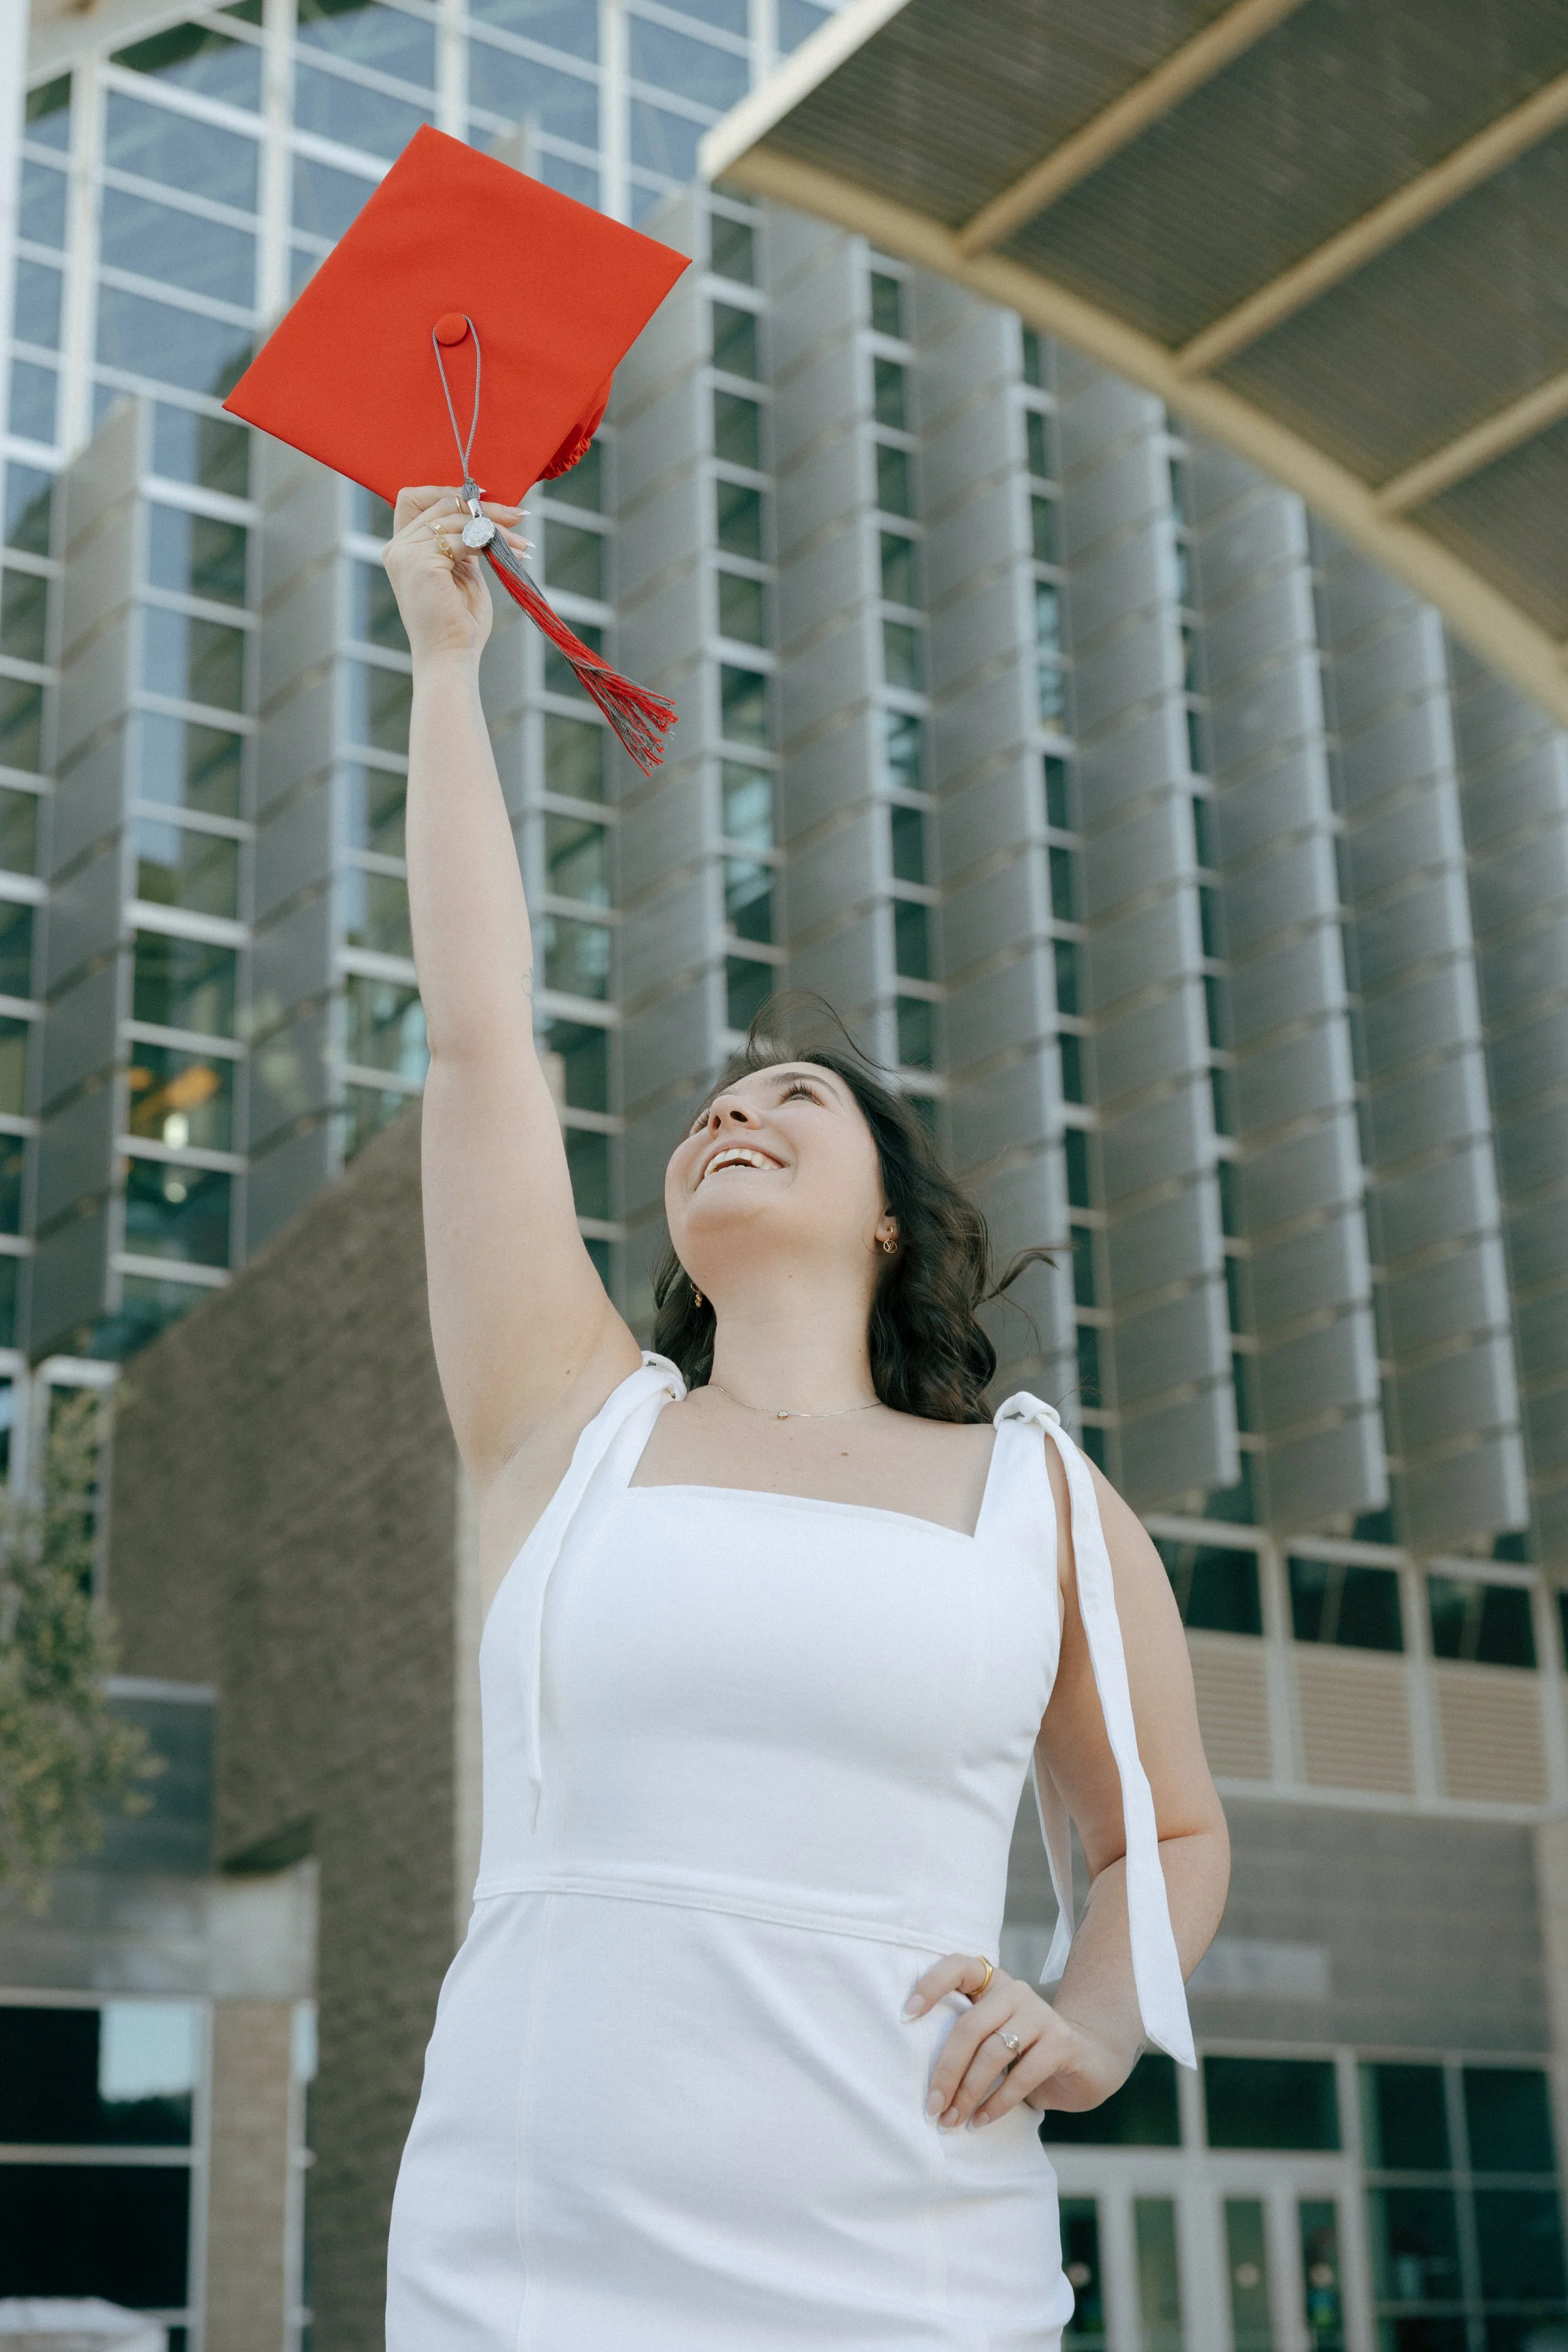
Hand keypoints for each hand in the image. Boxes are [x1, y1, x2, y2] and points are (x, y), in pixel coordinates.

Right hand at [382, 486, 529, 663]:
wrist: (451, 659)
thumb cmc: (459, 625)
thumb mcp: (460, 573)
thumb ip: (462, 542)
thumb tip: (485, 512)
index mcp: (401, 549)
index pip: (415, 498)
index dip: (447, 492)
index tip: (484, 499)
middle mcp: (397, 548)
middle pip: (441, 503)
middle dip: (484, 508)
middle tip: (518, 516)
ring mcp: (405, 554)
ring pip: (457, 518)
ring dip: (496, 527)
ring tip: (522, 545)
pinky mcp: (421, 562)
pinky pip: (464, 537)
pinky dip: (491, 542)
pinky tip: (513, 553)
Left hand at [904, 1953, 1131, 2129]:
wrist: (1086, 2060)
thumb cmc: (1024, 2052)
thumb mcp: (992, 2038)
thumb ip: (965, 2040)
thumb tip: (920, 2076)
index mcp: (992, 1983)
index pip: (958, 1967)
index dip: (930, 1985)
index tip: (905, 2015)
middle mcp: (1015, 1991)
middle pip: (970, 2026)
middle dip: (946, 2070)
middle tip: (931, 2106)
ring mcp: (1041, 2014)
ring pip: (994, 2052)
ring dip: (968, 2092)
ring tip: (952, 2120)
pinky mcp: (1061, 2042)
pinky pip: (1022, 2075)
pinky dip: (997, 2102)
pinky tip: (981, 2120)